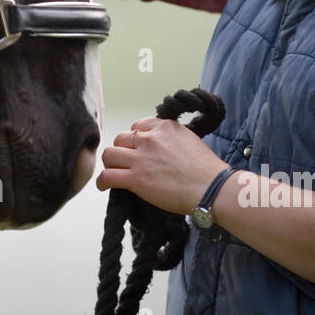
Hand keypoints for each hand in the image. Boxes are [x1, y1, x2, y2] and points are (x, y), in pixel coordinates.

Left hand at [96, 116, 228, 215]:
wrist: (212, 188)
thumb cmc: (208, 171)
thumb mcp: (190, 141)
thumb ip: (172, 140)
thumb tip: (163, 149)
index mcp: (165, 127)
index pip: (138, 126)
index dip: (135, 138)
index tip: (137, 148)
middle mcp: (150, 138)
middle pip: (121, 138)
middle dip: (122, 150)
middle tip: (126, 162)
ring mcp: (141, 158)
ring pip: (109, 154)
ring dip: (110, 163)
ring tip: (113, 171)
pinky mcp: (136, 178)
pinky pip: (108, 176)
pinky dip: (102, 182)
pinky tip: (104, 186)